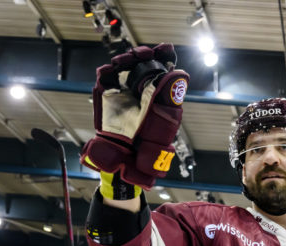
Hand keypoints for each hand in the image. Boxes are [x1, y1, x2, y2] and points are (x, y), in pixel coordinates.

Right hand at [81, 44, 189, 188]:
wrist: (128, 158)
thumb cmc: (151, 142)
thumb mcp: (166, 118)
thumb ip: (170, 95)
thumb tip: (180, 73)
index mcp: (159, 92)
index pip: (162, 67)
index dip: (163, 55)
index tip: (164, 49)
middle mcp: (142, 89)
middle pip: (141, 63)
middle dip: (142, 55)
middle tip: (142, 55)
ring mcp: (124, 91)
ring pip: (124, 66)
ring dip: (125, 59)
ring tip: (126, 61)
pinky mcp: (108, 96)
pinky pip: (106, 78)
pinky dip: (107, 70)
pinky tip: (111, 69)